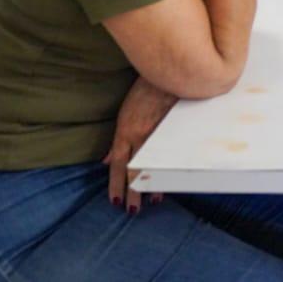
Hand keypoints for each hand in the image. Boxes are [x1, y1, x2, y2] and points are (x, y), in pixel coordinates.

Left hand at [104, 78, 177, 213]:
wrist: (166, 72)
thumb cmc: (145, 90)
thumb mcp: (126, 114)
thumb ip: (118, 141)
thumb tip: (107, 161)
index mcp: (126, 131)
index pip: (119, 164)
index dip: (116, 184)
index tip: (115, 201)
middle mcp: (140, 135)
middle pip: (135, 169)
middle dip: (133, 191)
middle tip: (133, 210)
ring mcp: (159, 133)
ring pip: (153, 163)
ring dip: (153, 184)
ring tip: (154, 201)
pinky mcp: (175, 128)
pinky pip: (170, 153)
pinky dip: (169, 168)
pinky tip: (172, 179)